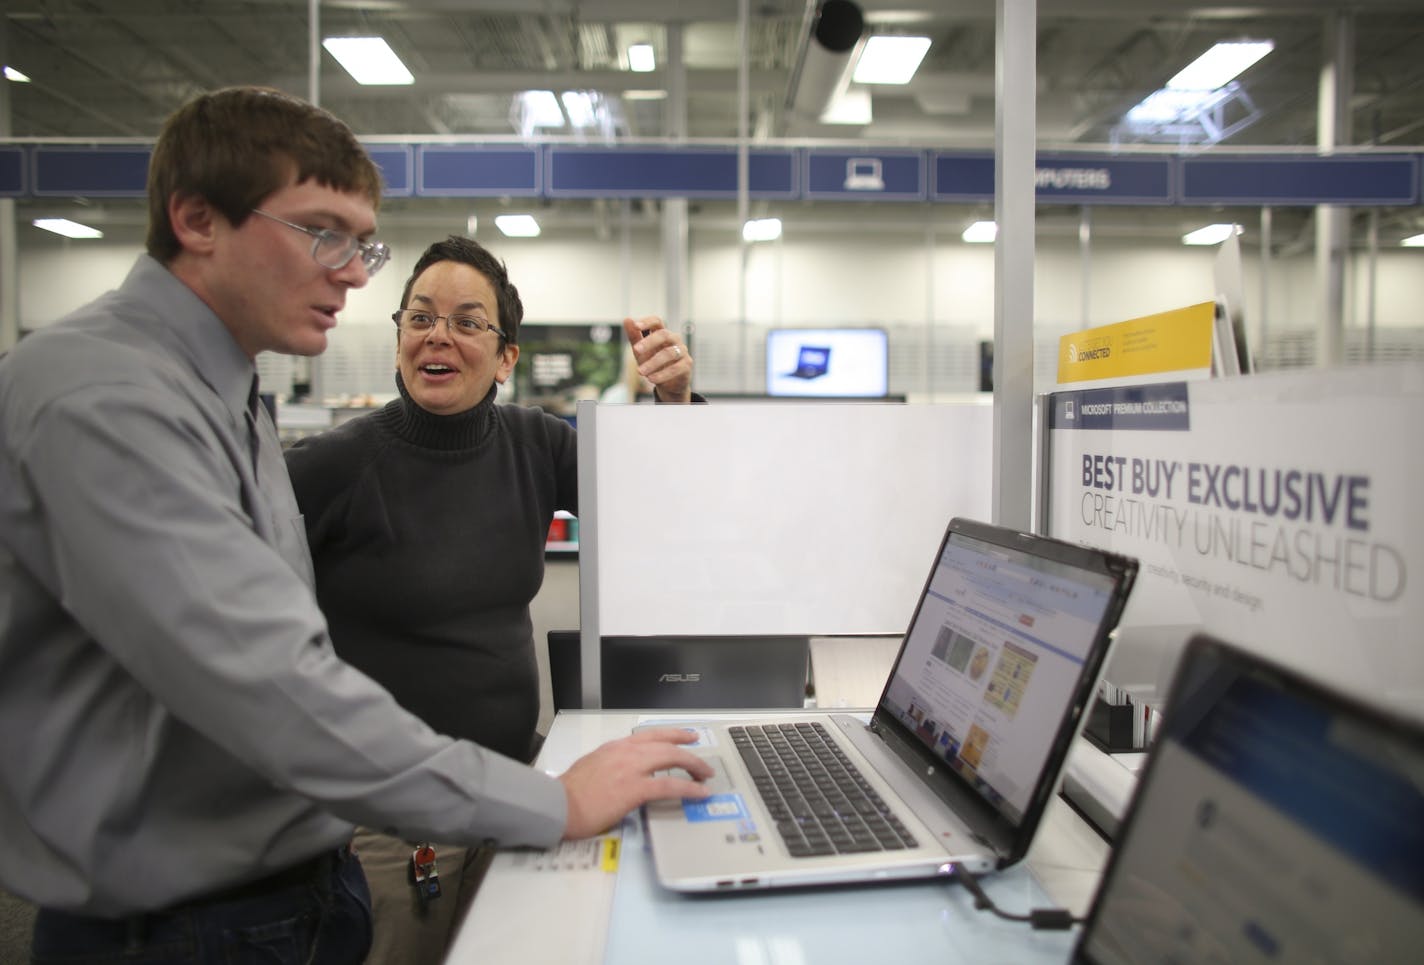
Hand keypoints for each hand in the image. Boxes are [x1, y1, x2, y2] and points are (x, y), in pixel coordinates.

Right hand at [557, 727, 713, 838]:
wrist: (557, 805)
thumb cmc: (568, 792)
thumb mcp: (592, 766)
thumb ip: (611, 764)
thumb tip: (623, 772)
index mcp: (615, 747)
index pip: (650, 736)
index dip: (672, 735)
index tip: (686, 737)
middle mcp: (626, 752)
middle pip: (666, 745)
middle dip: (689, 752)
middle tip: (703, 762)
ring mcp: (631, 769)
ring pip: (672, 759)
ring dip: (693, 766)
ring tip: (705, 775)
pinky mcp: (634, 789)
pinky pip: (670, 786)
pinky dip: (689, 788)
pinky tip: (699, 792)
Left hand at [623, 316, 691, 402]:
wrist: (668, 383)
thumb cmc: (654, 364)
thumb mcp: (641, 351)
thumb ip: (634, 336)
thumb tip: (627, 319)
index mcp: (662, 333)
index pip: (657, 321)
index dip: (647, 322)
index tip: (636, 326)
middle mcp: (674, 339)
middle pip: (664, 334)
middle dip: (649, 342)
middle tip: (636, 350)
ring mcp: (682, 351)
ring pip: (669, 353)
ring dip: (653, 363)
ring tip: (640, 372)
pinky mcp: (687, 364)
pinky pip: (675, 368)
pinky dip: (662, 374)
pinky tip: (651, 379)